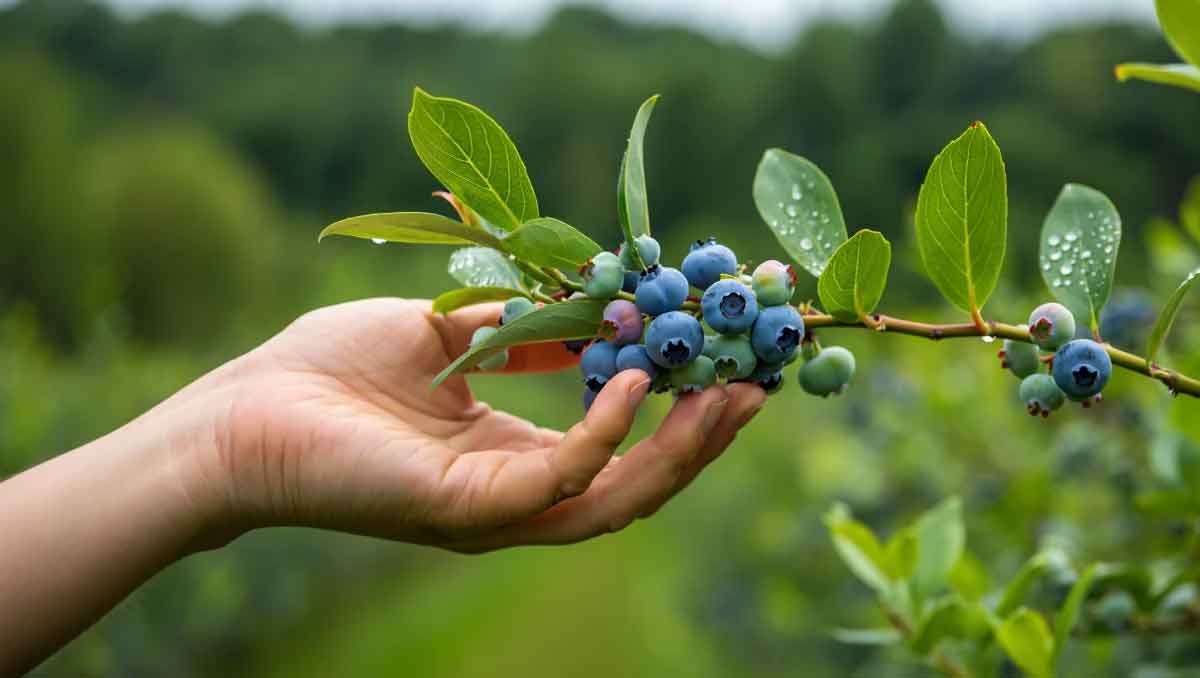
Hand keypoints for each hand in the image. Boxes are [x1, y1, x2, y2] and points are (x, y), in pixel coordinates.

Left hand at [185, 298, 765, 551]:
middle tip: (758, 383)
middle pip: (636, 483)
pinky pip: (557, 481)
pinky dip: (604, 435)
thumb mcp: (448, 332)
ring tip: (728, 392)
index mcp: (512, 456)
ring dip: (679, 449)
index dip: (679, 405)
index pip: (618, 444)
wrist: (241, 415)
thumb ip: (522, 328)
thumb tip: (596, 303)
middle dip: (703, 437)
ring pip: (616, 499)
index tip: (725, 352)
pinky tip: (633, 382)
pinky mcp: (464, 511)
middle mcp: (515, 494)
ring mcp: (493, 510)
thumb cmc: (330, 371)